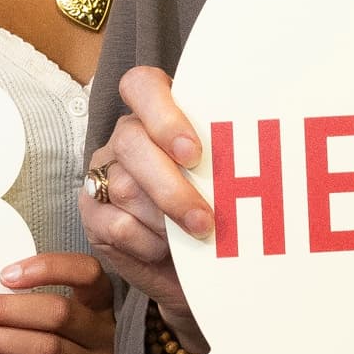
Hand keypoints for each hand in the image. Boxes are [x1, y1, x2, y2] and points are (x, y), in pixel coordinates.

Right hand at [79, 66, 207, 340]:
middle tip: (205, 219)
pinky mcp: (93, 214)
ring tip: (196, 237)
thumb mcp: (226, 178)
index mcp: (158, 113)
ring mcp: (103, 174)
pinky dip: (149, 243)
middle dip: (171, 186)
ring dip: (165, 220)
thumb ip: (227, 159)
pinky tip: (167, 250)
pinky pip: (117, 225)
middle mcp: (127, 138)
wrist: (197, 267)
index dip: (164, 116)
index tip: (194, 152)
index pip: (141, 86)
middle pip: (131, 142)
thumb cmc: (217, 210)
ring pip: (124, 187)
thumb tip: (261, 158)